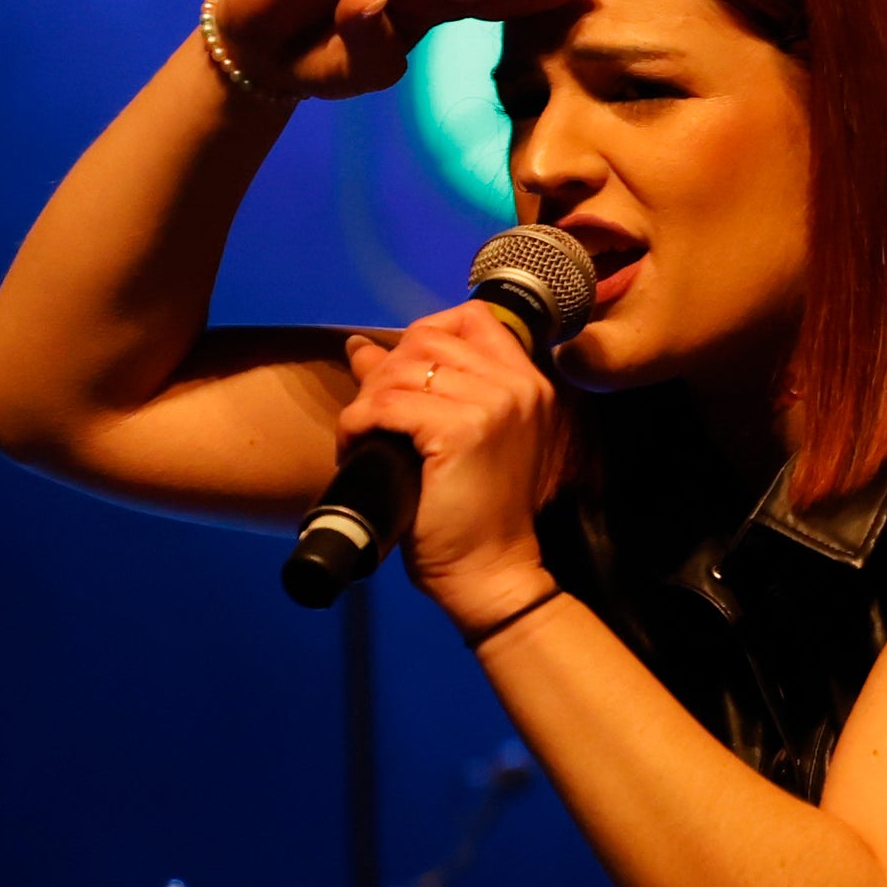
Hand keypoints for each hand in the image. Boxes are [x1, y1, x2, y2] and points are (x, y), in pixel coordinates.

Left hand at [336, 299, 573, 628]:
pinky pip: (386, 404)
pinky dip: (358, 423)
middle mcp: (519, 385)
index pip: (472, 317)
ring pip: (402, 368)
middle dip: (385, 371)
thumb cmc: (473, 513)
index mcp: (529, 383)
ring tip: (363, 436)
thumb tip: (360, 347)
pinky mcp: (462, 430)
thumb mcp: (455, 438)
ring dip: (366, 401)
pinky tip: (357, 446)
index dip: (424, 334)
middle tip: (372, 416)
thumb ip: (418, 387)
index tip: (402, 376)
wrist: (490, 569)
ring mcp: (495, 405)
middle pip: (427, 337)